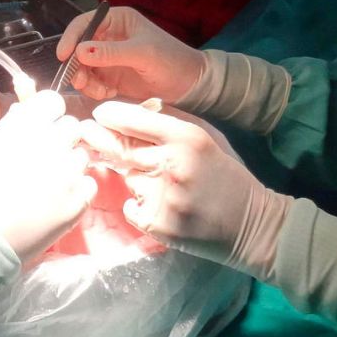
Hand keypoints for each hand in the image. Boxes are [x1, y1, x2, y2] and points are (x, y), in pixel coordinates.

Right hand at [0, 90, 97, 260]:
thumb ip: (12, 126)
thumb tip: (27, 110)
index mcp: (24, 126)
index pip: (54, 102)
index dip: (47, 115)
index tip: (41, 128)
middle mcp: (50, 143)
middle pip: (72, 127)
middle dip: (60, 138)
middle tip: (43, 158)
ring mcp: (67, 173)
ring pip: (81, 156)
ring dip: (68, 164)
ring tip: (46, 184)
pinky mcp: (77, 202)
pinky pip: (88, 183)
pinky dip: (76, 190)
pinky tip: (55, 201)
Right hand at [57, 6, 205, 103]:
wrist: (190, 84)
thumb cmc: (171, 59)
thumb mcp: (142, 53)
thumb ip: (111, 52)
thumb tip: (80, 51)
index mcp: (117, 20)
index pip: (84, 24)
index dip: (71, 38)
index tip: (64, 56)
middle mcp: (109, 37)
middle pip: (79, 48)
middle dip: (77, 65)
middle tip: (81, 81)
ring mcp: (108, 59)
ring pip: (83, 68)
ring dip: (86, 80)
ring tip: (102, 90)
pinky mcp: (111, 78)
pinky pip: (92, 83)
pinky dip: (96, 90)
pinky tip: (110, 93)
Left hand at [83, 101, 285, 276]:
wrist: (251, 225)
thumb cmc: (225, 176)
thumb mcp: (206, 139)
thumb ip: (171, 124)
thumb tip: (132, 111)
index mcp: (187, 138)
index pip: (136, 119)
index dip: (111, 115)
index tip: (98, 114)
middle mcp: (172, 165)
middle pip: (120, 148)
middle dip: (98, 139)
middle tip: (86, 134)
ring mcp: (162, 197)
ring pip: (127, 178)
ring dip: (134, 177)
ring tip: (161, 184)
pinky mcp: (157, 224)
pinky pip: (129, 206)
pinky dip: (136, 205)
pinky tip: (161, 205)